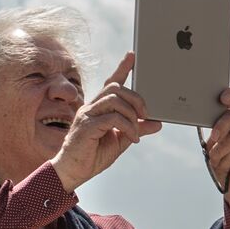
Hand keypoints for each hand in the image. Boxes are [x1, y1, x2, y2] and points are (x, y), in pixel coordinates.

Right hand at [52, 53, 161, 192]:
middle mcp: (91, 107)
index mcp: (98, 108)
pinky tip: (132, 138)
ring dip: (132, 115)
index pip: (110, 83)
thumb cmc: (92, 156)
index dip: (122, 68)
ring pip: (115, 100)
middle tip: (146, 115)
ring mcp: (87, 115)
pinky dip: (128, 126)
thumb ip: (136, 129)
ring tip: (137, 131)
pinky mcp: (87, 126)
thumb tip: (157, 123)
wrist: (73, 172)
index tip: (133, 56)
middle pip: (116, 88)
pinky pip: (113, 118)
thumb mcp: (121, 141)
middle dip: (136, 98)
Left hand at [205, 87, 229, 221]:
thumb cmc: (222, 161)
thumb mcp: (213, 144)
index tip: (223, 97)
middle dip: (222, 124)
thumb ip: (213, 131)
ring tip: (214, 159)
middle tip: (213, 137)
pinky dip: (225, 162)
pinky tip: (225, 167)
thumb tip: (201, 119)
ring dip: (219, 151)